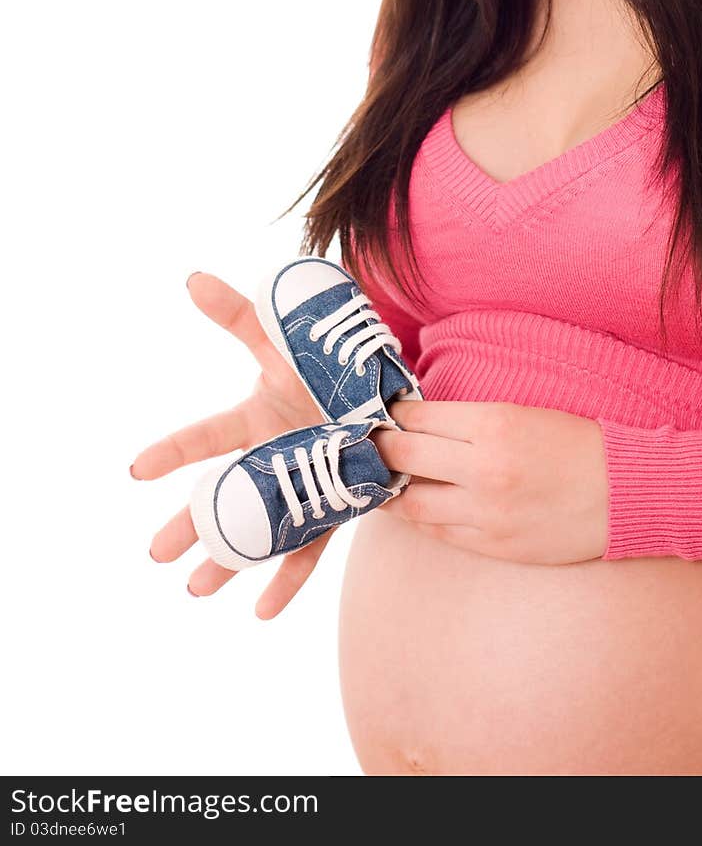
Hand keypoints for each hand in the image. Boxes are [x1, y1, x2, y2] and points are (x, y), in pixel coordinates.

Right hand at [130, 271, 329, 618]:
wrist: (376, 390)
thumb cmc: (320, 366)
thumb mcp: (281, 340)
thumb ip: (239, 314)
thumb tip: (191, 278)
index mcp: (254, 420)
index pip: (207, 436)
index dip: (173, 451)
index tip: (137, 469)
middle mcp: (269, 458)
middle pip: (222, 496)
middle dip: (189, 524)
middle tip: (157, 553)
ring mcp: (298, 485)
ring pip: (256, 529)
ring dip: (227, 560)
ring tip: (198, 590)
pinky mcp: (331, 505)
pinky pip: (307, 547)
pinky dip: (286, 579)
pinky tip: (263, 611)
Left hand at [372, 401, 608, 563]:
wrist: (626, 493)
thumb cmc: (578, 444)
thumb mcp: (524, 413)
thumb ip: (470, 419)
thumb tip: (417, 422)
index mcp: (494, 424)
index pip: (418, 417)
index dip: (391, 416)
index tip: (378, 415)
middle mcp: (485, 469)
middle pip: (404, 458)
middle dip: (377, 449)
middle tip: (362, 445)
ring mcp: (487, 513)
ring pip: (412, 504)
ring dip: (389, 492)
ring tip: (376, 481)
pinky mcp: (494, 546)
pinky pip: (440, 533)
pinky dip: (422, 519)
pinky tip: (413, 507)